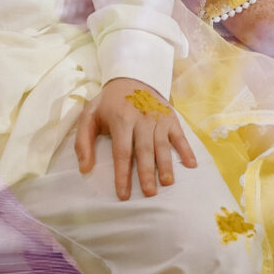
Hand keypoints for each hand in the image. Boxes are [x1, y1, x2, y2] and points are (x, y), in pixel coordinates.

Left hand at [75, 77, 198, 200]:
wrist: (131, 78)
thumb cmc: (108, 104)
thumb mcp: (89, 116)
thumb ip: (82, 142)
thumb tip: (85, 168)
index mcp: (120, 119)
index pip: (122, 152)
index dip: (122, 175)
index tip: (124, 194)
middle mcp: (141, 118)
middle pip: (144, 150)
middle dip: (147, 173)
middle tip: (149, 193)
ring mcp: (158, 118)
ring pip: (162, 145)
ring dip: (165, 165)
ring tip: (167, 183)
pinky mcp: (170, 117)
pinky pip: (179, 135)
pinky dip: (186, 149)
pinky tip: (190, 164)